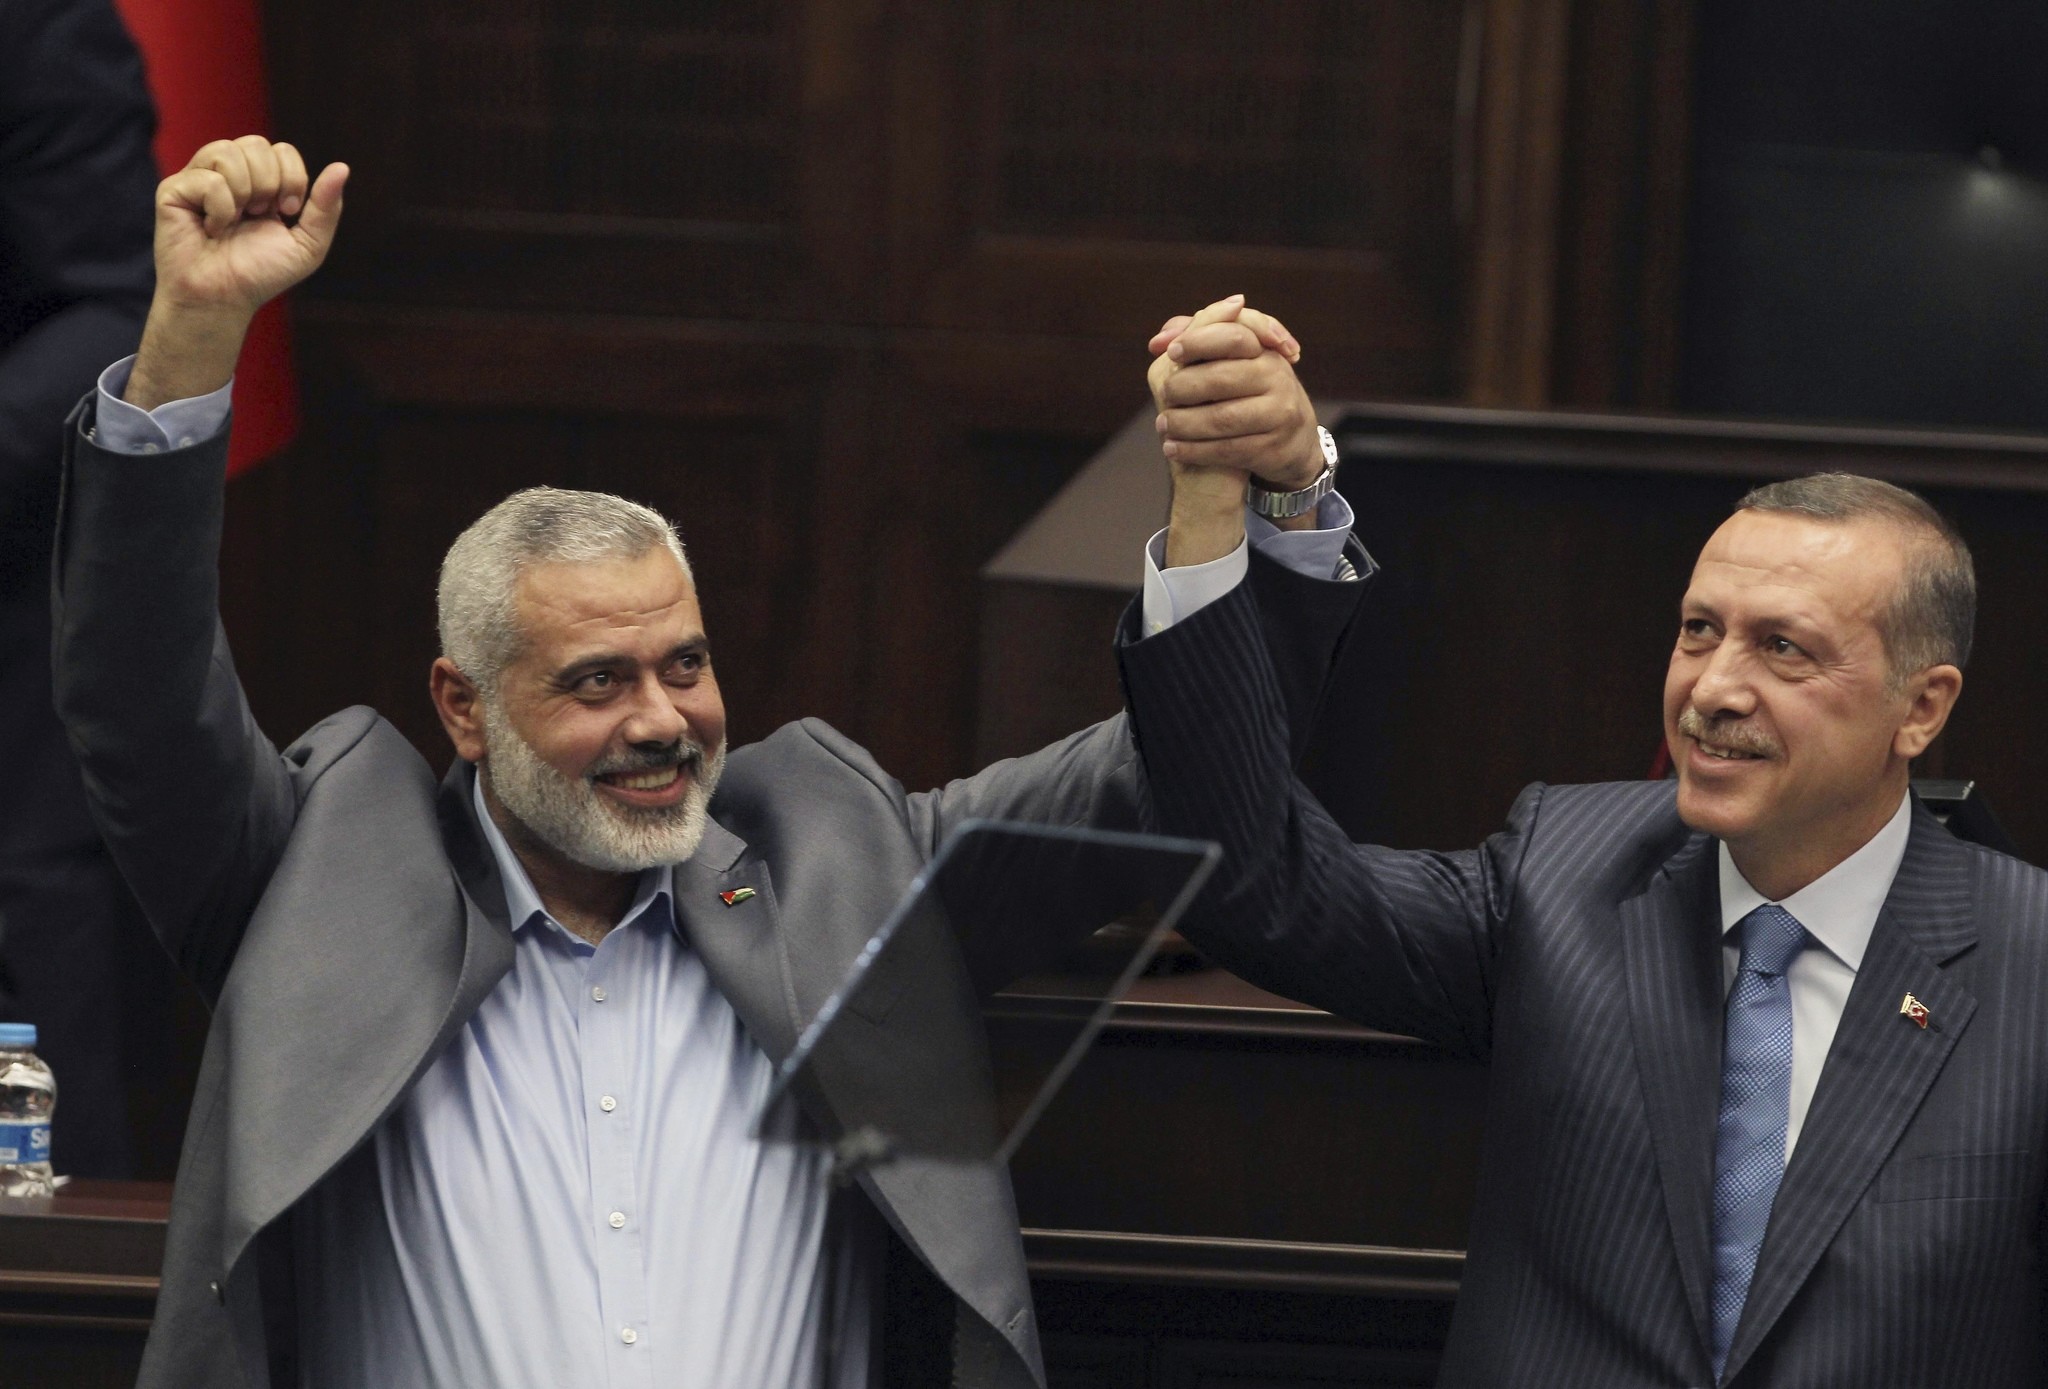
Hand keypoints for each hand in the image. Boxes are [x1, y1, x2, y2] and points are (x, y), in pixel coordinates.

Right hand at [125, 137, 347, 409]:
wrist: (223, 298)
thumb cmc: (261, 273)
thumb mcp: (307, 245)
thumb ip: (326, 208)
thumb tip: (343, 167)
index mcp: (260, 180)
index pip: (282, 150)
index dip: (292, 178)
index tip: (288, 212)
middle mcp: (228, 173)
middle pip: (256, 143)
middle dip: (269, 185)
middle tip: (259, 217)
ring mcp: (199, 177)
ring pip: (228, 151)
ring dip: (245, 193)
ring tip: (237, 220)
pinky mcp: (174, 189)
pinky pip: (208, 179)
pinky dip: (221, 209)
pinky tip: (213, 228)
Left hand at [1147, 295, 1320, 492]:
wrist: (1291, 441)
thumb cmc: (1250, 394)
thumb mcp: (1237, 362)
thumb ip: (1198, 341)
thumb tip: (1158, 340)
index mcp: (1266, 353)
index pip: (1233, 337)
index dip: (1198, 342)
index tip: (1171, 352)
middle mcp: (1278, 380)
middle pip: (1221, 379)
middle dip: (1184, 387)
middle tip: (1164, 394)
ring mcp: (1279, 415)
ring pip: (1222, 418)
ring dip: (1184, 422)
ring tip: (1162, 424)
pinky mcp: (1273, 449)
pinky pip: (1226, 450)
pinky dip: (1194, 451)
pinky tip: (1172, 449)